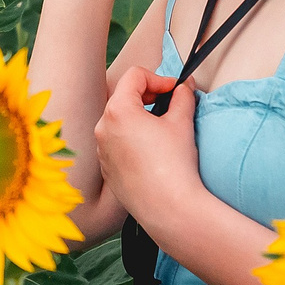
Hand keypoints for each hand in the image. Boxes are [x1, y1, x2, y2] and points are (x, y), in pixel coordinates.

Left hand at [96, 66, 198, 232]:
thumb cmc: (174, 165)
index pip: (135, 76)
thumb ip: (182, 97)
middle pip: (124, 97)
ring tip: (162, 129)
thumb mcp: (182, 122)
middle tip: (170, 105)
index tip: (174, 90)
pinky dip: (132, 138)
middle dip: (148, 96)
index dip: (159, 78)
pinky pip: (116, 143)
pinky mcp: (106, 167)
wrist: (168, 208)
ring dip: (139, 117)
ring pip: (119, 121)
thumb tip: (183, 88)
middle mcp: (103, 127)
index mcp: (118, 110)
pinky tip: (152, 151)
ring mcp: (101, 149)